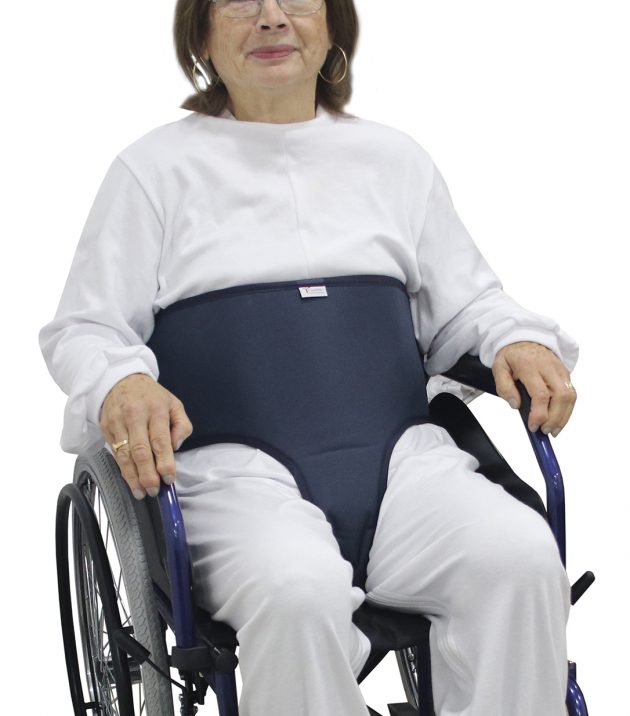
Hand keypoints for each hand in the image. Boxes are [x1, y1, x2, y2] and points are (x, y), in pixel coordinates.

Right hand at [99, 373, 192, 498]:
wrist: (122, 380)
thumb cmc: (152, 397)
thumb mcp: (174, 404)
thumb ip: (182, 425)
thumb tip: (176, 446)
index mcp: (156, 409)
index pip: (160, 441)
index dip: (164, 463)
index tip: (169, 478)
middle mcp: (135, 415)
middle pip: (140, 451)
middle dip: (147, 475)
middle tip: (154, 490)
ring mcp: (118, 422)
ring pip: (124, 455)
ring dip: (132, 477)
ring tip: (141, 492)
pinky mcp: (106, 427)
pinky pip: (114, 453)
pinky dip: (122, 469)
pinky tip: (130, 479)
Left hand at [492, 342, 576, 435]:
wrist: (525, 337)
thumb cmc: (512, 355)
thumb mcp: (499, 367)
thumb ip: (504, 387)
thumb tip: (515, 404)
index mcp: (530, 365)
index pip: (540, 394)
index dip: (539, 414)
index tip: (533, 426)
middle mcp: (548, 367)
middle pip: (561, 396)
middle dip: (555, 419)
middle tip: (544, 431)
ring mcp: (560, 370)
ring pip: (570, 396)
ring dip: (564, 417)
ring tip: (553, 430)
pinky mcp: (566, 374)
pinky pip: (571, 394)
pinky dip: (567, 410)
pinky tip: (558, 420)